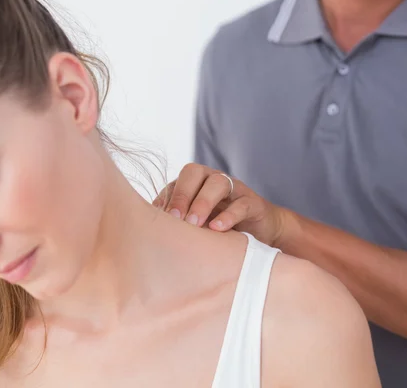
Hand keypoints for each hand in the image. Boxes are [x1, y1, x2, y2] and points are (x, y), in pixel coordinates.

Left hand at [153, 163, 293, 246]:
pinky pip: (241, 204)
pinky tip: (217, 229)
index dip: (167, 197)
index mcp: (195, 183)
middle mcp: (213, 180)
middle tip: (175, 218)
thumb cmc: (218, 228)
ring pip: (218, 183)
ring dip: (203, 202)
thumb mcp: (195, 225)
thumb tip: (145, 232)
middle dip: (182, 194)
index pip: (176, 180)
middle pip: (195, 172)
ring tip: (194, 224)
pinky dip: (228, 216)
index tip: (157, 220)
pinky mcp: (253, 203)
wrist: (260, 234)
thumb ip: (176, 223)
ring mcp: (235, 189)